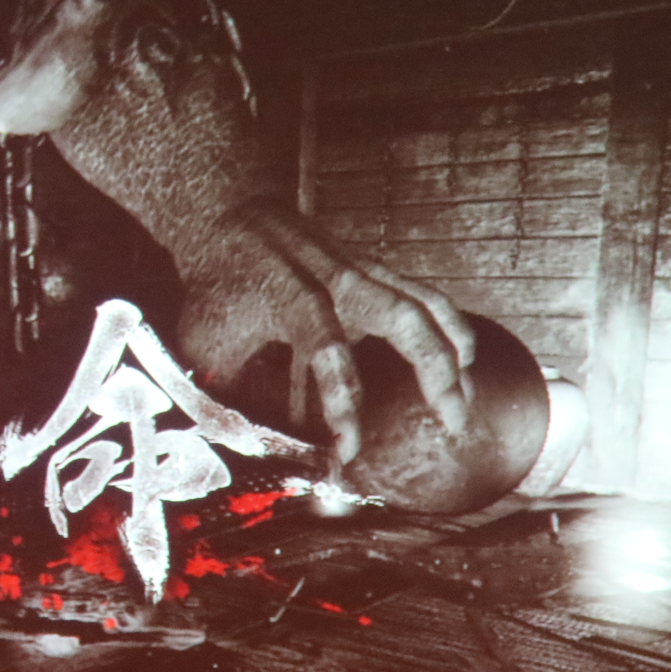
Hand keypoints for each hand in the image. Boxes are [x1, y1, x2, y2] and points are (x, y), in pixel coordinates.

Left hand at [176, 213, 476, 463]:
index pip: (327, 353)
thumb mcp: (205, 343)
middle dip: (433, 372)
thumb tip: (244, 457)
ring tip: (464, 406)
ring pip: (424, 305)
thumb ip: (230, 394)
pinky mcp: (374, 268)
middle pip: (402, 318)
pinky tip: (465, 362)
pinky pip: (425, 295)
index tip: (346, 453)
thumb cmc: (217, 289)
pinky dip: (451, 327)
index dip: (341, 405)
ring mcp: (361, 267)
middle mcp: (334, 277)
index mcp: (289, 295)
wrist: (228, 213)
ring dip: (453, 355)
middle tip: (452, 424)